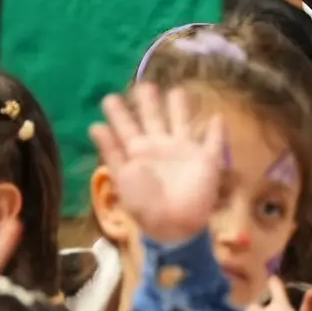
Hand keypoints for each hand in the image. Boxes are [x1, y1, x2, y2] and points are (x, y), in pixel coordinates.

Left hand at [90, 84, 224, 246]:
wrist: (173, 225)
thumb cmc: (144, 203)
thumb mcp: (123, 176)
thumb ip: (112, 150)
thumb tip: (94, 125)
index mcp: (138, 152)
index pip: (125, 127)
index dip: (118, 113)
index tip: (109, 97)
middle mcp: (160, 147)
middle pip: (153, 118)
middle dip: (148, 102)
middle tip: (143, 85)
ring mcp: (185, 152)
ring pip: (182, 122)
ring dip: (179, 107)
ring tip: (176, 91)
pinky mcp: (207, 160)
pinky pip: (214, 142)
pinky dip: (217, 130)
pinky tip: (217, 116)